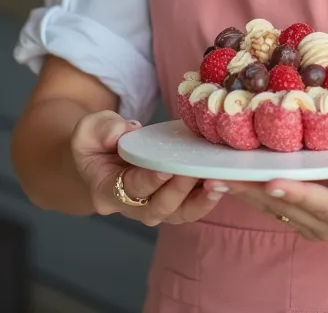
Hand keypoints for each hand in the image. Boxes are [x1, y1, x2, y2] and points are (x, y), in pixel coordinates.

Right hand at [71, 111, 228, 226]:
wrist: (102, 154)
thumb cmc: (96, 141)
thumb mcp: (89, 129)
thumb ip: (102, 129)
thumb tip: (126, 130)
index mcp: (105, 191)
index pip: (129, 190)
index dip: (149, 181)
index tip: (167, 168)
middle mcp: (129, 206)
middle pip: (156, 209)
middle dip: (178, 192)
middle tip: (197, 172)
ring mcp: (151, 206)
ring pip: (177, 214)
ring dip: (200, 201)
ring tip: (219, 183)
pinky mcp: (170, 200)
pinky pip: (189, 206)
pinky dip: (206, 197)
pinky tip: (222, 181)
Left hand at [221, 148, 327, 241]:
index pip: (318, 202)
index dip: (294, 192)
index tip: (270, 182)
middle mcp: (325, 224)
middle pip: (284, 205)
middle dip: (251, 191)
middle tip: (217, 177)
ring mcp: (312, 221)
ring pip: (273, 206)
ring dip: (244, 191)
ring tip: (213, 176)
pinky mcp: (304, 213)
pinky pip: (275, 202)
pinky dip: (253, 188)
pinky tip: (233, 174)